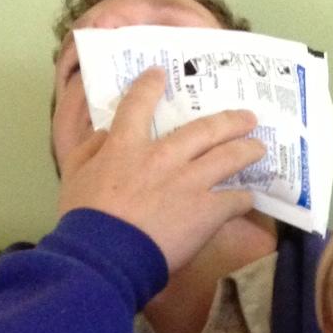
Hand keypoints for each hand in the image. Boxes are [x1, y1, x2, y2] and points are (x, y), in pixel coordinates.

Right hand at [57, 68, 265, 272]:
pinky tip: (249, 198)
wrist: (106, 258)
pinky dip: (243, 198)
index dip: (150, 85)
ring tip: (260, 148)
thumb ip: (89, 148)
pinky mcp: (206, 211)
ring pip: (228, 157)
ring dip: (247, 150)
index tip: (161, 75)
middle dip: (229, 120)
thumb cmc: (84, 219)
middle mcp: (163, 156)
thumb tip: (103, 134)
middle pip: (205, 129)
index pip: (138, 103)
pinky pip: (234, 200)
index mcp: (126, 145)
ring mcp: (189, 182)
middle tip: (247, 117)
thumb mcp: (73, 175)